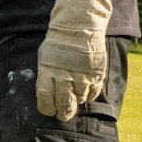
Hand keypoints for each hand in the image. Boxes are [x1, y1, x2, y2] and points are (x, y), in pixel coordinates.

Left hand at [36, 0, 110, 120]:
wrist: (79, 26)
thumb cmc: (58, 42)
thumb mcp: (44, 57)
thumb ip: (46, 76)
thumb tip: (47, 94)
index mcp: (48, 71)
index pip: (45, 98)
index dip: (46, 108)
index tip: (48, 110)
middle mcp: (65, 76)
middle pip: (64, 104)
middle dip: (62, 112)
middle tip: (62, 115)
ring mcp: (82, 76)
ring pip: (80, 99)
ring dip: (77, 101)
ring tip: (74, 97)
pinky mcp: (96, 74)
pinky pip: (93, 93)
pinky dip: (89, 95)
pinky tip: (85, 90)